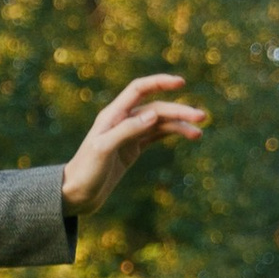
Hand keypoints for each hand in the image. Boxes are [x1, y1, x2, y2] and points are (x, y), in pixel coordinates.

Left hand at [61, 71, 207, 215]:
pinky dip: (172, 134)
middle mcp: (121, 121)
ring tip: (198, 133)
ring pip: (159, 123)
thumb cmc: (85, 172)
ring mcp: (128, 135)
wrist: (76, 195)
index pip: (139, 89)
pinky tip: (188, 135)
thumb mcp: (103, 150)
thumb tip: (153, 115)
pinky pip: (156, 136)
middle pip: (155, 108)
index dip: (159, 82)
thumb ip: (126, 131)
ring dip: (179, 125)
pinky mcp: (132, 149)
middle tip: (202, 117)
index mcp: (112, 115)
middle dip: (178, 111)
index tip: (181, 83)